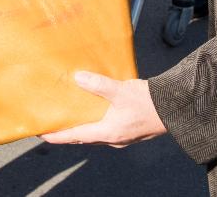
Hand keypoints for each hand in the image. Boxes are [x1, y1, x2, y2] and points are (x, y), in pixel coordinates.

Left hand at [41, 73, 166, 146]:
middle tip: (53, 123)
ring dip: (83, 125)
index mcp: (108, 132)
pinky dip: (96, 120)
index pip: (76, 136)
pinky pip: (106, 127)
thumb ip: (98, 84)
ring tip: (70, 114)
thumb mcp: (121, 91)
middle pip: (84, 136)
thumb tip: (78, 78)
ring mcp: (123, 135)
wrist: (175, 108)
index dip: (58, 135)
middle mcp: (113, 138)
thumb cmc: (149, 102)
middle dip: (68, 131)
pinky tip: (94, 108)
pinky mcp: (130, 129)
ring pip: (96, 132)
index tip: (42, 133)